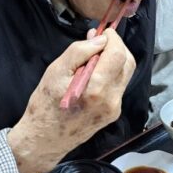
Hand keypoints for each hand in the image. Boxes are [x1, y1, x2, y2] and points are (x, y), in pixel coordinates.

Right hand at [7, 29, 135, 172]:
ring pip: (125, 75)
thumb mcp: (56, 72)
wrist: (44, 140)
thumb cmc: (45, 106)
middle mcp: (111, 100)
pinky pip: (118, 87)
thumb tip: (99, 40)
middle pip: (128, 63)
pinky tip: (93, 75)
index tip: (103, 32)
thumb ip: (79, 52)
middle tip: (99, 42)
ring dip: (115, 61)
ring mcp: (114, 109)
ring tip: (94, 57)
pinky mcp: (113, 114)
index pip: (118, 54)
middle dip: (117, 48)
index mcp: (96, 88)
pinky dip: (110, 75)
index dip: (113, 39)